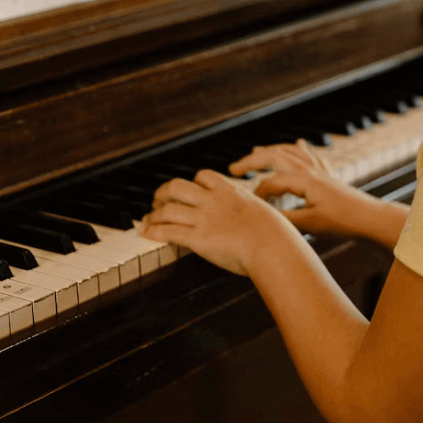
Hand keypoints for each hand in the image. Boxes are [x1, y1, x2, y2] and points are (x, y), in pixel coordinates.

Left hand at [139, 168, 283, 275]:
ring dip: (154, 214)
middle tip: (158, 202)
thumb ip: (252, 213)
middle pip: (178, 186)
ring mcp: (204, 219)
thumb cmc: (277, 235)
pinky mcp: (197, 238)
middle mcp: (214, 201)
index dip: (191, 182)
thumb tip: (258, 221)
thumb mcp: (265, 212)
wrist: (272, 247)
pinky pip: (168, 231)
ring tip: (148, 221)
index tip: (187, 190)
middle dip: (163, 193)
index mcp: (231, 192)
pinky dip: (153, 231)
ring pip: (168, 208)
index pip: (204, 176)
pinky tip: (146, 233)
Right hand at [228, 139, 376, 238]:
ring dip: (271, 151)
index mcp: (304, 180)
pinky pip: (310, 155)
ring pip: (291, 152)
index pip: (270, 181)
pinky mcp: (328, 175)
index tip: (249, 206)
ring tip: (257, 151)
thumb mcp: (311, 224)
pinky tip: (299, 142)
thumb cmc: (343, 222)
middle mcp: (310, 170)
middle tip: (234, 167)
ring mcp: (320, 170)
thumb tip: (262, 216)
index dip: (256, 193)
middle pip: (275, 156)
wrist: (370, 218)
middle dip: (252, 160)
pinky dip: (300, 148)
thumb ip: (285, 219)